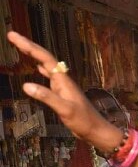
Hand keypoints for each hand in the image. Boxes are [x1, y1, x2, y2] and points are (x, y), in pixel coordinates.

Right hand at [6, 32, 120, 151]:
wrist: (96, 131)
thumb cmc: (83, 121)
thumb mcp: (65, 109)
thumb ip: (47, 97)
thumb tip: (26, 85)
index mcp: (63, 80)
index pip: (44, 58)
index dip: (28, 46)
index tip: (13, 36)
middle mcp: (62, 79)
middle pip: (44, 58)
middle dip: (28, 46)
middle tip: (11, 36)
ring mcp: (62, 86)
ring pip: (46, 65)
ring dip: (33, 54)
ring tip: (20, 46)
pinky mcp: (62, 93)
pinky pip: (49, 75)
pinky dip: (41, 68)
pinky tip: (37, 67)